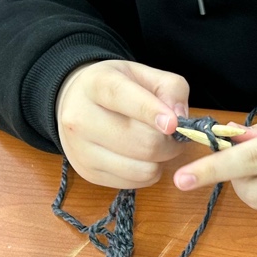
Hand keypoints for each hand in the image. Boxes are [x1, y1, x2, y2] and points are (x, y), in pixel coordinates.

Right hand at [55, 60, 189, 188]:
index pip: (122, 97)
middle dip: (169, 141)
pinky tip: (141, 157)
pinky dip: (148, 172)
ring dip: (161, 160)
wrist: (75, 103)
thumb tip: (180, 117)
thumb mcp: (144, 74)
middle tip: (174, 135)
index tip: (173, 123)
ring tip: (157, 145)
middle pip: (142, 141)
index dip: (151, 111)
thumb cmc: (117, 87)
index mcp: (95, 85)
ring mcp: (81, 149)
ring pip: (141, 168)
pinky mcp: (88, 173)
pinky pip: (135, 182)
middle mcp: (80, 118)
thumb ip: (170, 88)